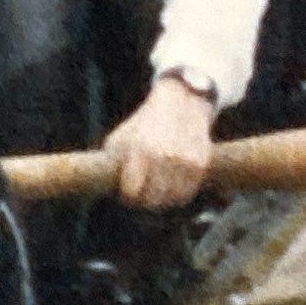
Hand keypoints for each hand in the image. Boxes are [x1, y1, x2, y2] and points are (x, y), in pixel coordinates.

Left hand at [107, 73, 218, 209]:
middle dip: (146, 202)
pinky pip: (187, 194)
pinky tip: (172, 187)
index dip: (129, 197)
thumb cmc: (144, 125)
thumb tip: (105, 188)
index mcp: (140, 149)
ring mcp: (184, 161)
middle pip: (152, 200)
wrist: (181, 102)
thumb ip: (113, 162)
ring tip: (158, 192)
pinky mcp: (200, 164)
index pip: (132, 192)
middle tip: (144, 197)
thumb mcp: (121, 137)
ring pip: (171, 200)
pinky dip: (179, 196)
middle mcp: (163, 156)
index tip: (129, 194)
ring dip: (164, 201)